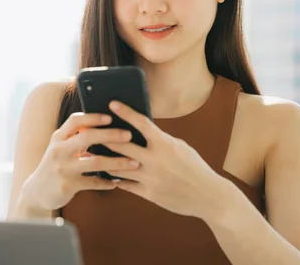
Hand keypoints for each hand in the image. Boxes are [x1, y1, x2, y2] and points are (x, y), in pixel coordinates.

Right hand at [19, 112, 141, 213]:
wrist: (37, 192)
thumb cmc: (55, 165)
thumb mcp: (60, 147)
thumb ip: (76, 136)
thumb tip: (104, 124)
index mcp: (58, 137)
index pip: (75, 120)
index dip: (93, 117)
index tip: (111, 116)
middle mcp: (59, 151)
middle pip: (87, 137)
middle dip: (110, 134)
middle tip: (129, 135)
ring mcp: (63, 169)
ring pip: (95, 162)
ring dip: (117, 162)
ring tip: (133, 162)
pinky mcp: (67, 186)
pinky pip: (93, 183)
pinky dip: (107, 183)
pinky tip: (117, 183)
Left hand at [104, 101, 232, 219]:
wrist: (208, 195)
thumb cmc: (194, 167)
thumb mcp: (180, 147)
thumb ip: (160, 139)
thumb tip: (141, 131)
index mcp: (165, 144)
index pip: (142, 123)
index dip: (126, 111)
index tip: (112, 103)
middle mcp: (156, 160)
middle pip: (122, 145)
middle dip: (105, 137)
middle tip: (91, 131)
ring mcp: (151, 178)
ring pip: (119, 166)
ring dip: (105, 160)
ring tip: (92, 153)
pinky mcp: (149, 194)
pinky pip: (126, 185)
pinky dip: (116, 179)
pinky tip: (108, 174)